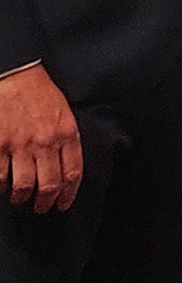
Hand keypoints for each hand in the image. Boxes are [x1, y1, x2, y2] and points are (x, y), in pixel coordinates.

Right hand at [0, 64, 82, 212]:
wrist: (15, 74)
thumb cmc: (39, 92)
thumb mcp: (64, 113)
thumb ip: (65, 139)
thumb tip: (64, 166)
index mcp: (66, 133)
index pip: (73, 173)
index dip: (68, 194)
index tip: (63, 203)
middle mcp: (46, 142)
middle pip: (50, 185)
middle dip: (45, 202)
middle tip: (41, 207)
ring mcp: (20, 144)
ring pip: (24, 186)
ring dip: (21, 196)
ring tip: (20, 197)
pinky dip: (0, 185)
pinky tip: (2, 184)